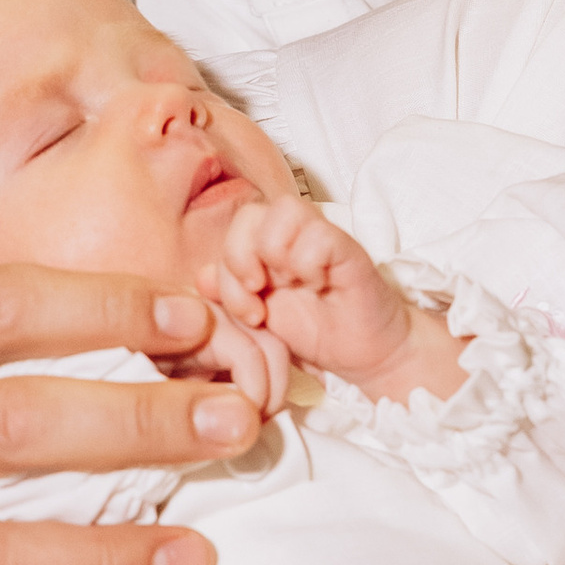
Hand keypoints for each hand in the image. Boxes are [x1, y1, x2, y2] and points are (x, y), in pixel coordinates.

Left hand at [206, 199, 462, 400]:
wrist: (362, 354)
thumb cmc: (313, 335)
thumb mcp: (258, 321)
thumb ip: (229, 298)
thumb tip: (203, 278)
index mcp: (265, 247)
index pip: (231, 229)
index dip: (228, 268)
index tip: (247, 310)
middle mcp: (290, 236)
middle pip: (249, 213)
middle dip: (243, 260)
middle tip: (258, 298)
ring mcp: (319, 237)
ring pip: (283, 210)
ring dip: (277, 254)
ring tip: (292, 286)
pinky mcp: (347, 248)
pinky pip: (317, 233)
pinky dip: (309, 262)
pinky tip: (318, 284)